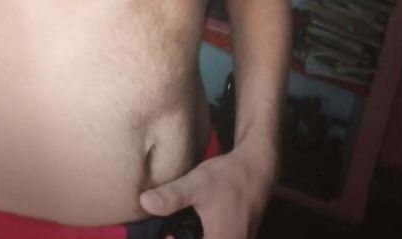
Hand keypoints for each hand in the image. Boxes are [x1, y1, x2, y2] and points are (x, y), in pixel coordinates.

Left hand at [139, 146, 274, 238]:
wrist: (257, 169)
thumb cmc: (228, 177)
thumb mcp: (197, 184)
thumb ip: (172, 196)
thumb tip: (144, 203)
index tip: (166, 234)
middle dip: (184, 237)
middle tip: (171, 229)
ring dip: (192, 235)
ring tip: (180, 226)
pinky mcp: (237, 238)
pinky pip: (216, 238)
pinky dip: (202, 234)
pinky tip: (194, 224)